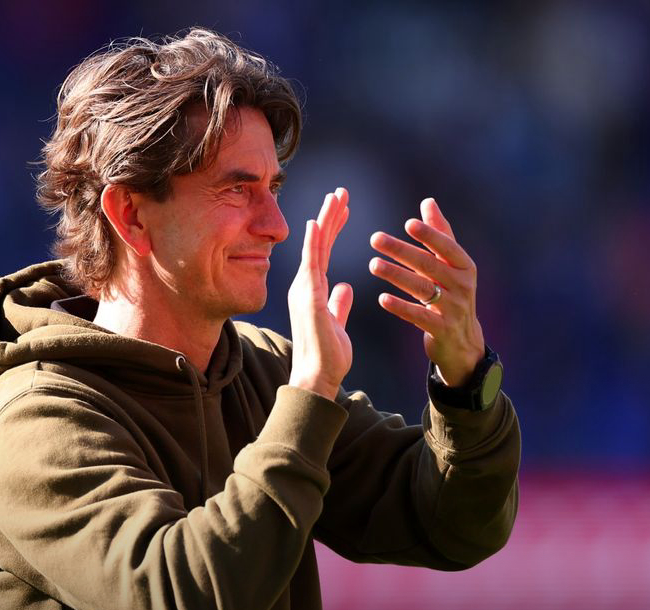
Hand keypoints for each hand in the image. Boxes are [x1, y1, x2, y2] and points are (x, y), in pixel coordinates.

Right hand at [288, 187, 352, 399]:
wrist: (316, 377)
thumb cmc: (326, 357)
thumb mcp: (337, 323)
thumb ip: (339, 303)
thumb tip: (345, 286)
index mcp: (313, 290)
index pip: (325, 252)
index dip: (333, 229)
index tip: (343, 209)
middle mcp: (306, 286)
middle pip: (320, 244)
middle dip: (331, 216)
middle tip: (341, 192)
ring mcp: (305, 290)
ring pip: (315, 247)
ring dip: (325, 220)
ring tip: (336, 196)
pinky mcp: (308, 297)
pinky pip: (311, 264)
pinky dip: (313, 242)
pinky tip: (317, 222)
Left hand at [369, 198, 485, 386]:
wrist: (463, 343)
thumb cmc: (453, 296)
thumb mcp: (452, 267)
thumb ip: (440, 235)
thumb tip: (428, 202)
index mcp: (465, 267)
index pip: (447, 247)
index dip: (429, 235)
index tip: (408, 223)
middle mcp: (462, 286)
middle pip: (429, 264)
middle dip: (401, 250)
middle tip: (375, 238)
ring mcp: (454, 309)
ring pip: (421, 288)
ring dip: (396, 275)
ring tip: (373, 264)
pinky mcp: (442, 329)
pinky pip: (418, 316)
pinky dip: (400, 307)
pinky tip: (381, 298)